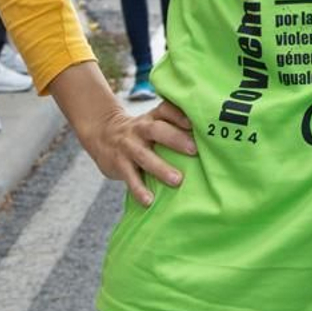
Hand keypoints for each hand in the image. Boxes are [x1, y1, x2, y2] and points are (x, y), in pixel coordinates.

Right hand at [76, 98, 196, 206]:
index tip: (195, 122)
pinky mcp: (119, 163)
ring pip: (144, 155)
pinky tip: (149, 200)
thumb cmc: (141, 131)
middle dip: (176, 139)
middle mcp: (141, 129)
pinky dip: (139, 189)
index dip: (180, 114)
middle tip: (194, 150)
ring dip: (161, 168)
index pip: (167, 110)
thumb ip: (175, 126)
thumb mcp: (153, 121)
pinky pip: (129, 176)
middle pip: (158, 130)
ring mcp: (128, 146)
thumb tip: (209, 138)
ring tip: (177, 180)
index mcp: (153, 117)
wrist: (102, 133)